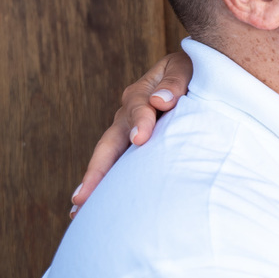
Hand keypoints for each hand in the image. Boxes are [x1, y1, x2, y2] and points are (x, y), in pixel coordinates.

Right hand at [72, 51, 194, 215]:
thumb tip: (161, 101)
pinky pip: (121, 167)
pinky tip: (94, 208)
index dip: (140, 122)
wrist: (198, 73)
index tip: (142, 138)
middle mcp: (128, 116)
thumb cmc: (194, 70)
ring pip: (109, 159)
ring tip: (79, 210)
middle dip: (97, 170)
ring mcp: (129, 133)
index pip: (137, 108)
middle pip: (109, 143)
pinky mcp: (138, 148)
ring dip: (95, 183)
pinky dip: (108, 185)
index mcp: (141, 94)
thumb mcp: (186, 68)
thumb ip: (175, 81)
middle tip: (84, 195)